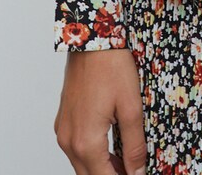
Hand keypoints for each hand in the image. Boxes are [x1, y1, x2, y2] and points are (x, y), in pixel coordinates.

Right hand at [54, 48, 146, 174]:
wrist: (91, 39)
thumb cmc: (111, 67)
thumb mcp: (131, 107)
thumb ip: (134, 145)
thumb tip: (138, 172)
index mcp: (86, 142)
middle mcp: (69, 141)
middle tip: (133, 170)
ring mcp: (63, 130)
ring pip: (81, 165)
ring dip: (101, 168)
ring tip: (125, 162)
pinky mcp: (63, 120)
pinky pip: (76, 148)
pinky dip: (91, 155)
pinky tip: (110, 149)